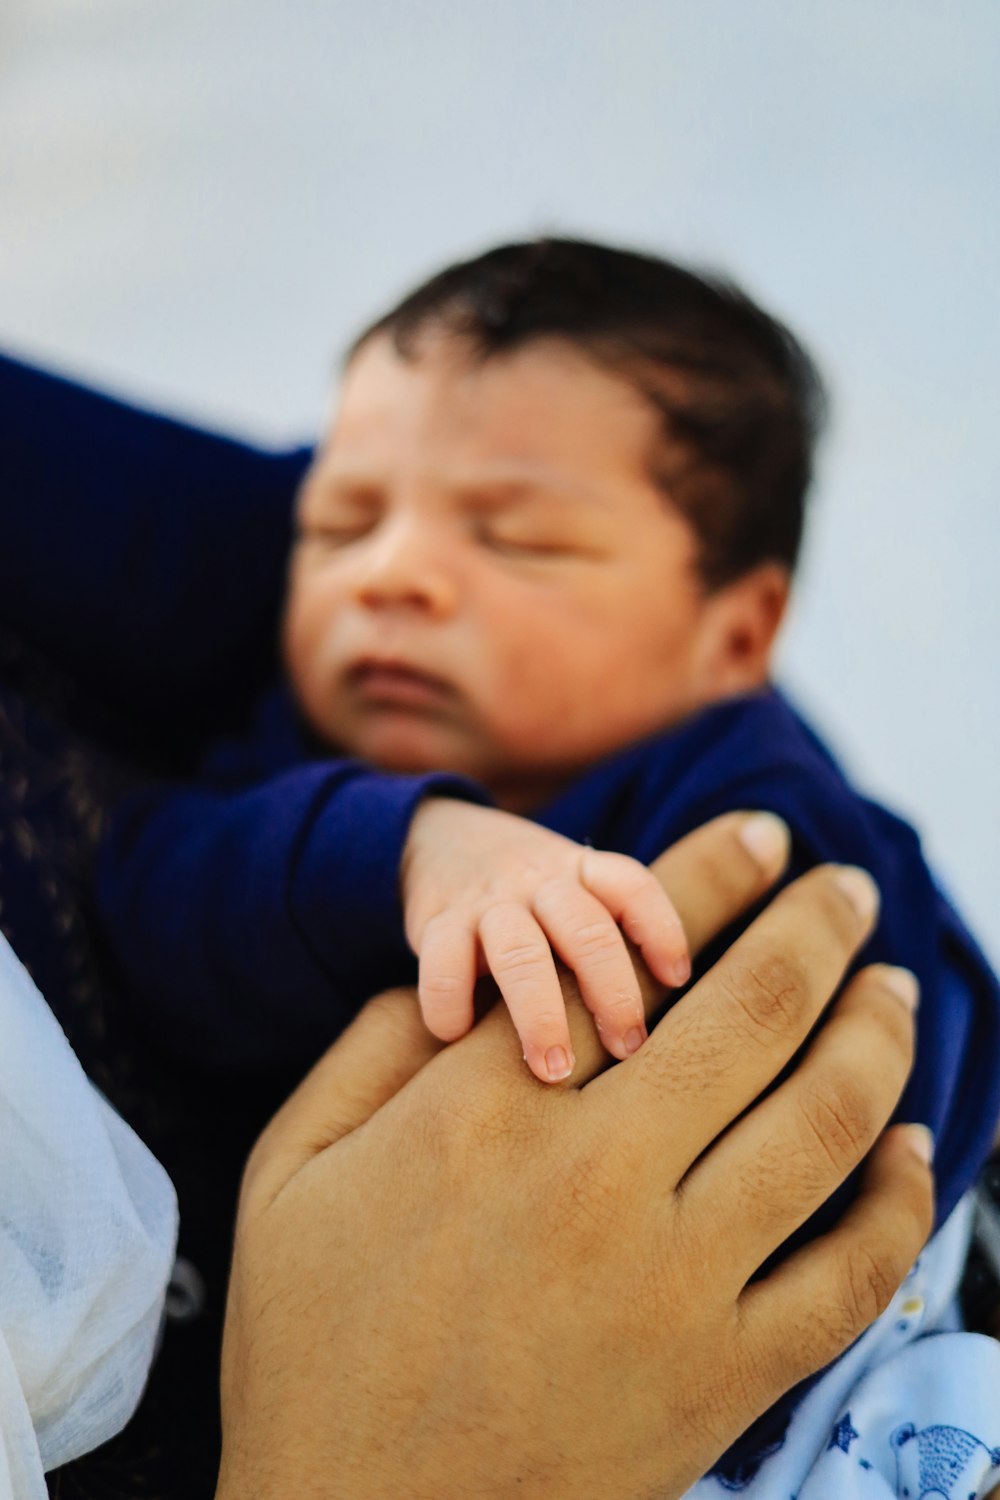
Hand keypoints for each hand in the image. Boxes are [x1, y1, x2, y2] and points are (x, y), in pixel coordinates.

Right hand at [217, 812, 933, 1499]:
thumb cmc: (309, 1345)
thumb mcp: (289, 1164)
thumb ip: (374, 1049)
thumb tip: (463, 981)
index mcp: (486, 1109)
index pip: (626, 948)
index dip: (713, 872)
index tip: (764, 837)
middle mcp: (598, 1176)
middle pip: (755, 1013)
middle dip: (819, 928)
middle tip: (849, 888)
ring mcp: (676, 1282)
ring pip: (826, 1123)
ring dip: (877, 1035)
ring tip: (895, 989)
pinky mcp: (724, 1380)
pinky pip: (852, 1273)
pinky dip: (901, 1200)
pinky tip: (913, 1149)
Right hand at [401, 796, 689, 1080]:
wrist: (434, 837)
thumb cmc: (527, 893)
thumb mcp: (573, 888)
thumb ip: (611, 932)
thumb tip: (673, 1015)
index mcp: (582, 869)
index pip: (633, 886)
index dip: (661, 930)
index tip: (676, 980)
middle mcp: (539, 880)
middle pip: (587, 930)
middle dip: (611, 994)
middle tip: (626, 1050)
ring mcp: (487, 900)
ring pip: (520, 953)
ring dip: (540, 1015)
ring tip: (552, 1070)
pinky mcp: (434, 921)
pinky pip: (443, 964)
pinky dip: (451, 1006)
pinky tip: (458, 1038)